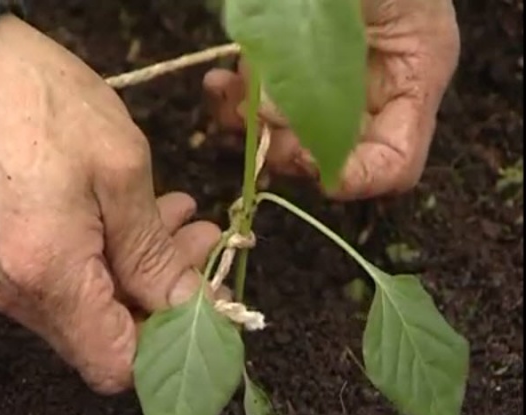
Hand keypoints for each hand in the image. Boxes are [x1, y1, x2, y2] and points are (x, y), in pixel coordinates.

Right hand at [0, 15, 219, 393]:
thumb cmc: (45, 105)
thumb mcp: (121, 172)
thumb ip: (153, 252)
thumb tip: (187, 305)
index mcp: (50, 277)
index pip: (116, 364)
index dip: (170, 346)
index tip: (206, 300)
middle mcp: (22, 294)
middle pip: (111, 337)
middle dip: (167, 296)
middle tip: (205, 245)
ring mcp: (11, 278)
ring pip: (97, 306)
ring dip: (146, 269)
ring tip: (184, 219)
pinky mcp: (11, 257)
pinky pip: (74, 280)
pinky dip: (115, 256)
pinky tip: (145, 214)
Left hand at [204, 0, 459, 199]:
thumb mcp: (380, 1)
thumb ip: (334, 61)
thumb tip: (271, 116)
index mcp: (412, 81)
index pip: (395, 166)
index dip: (353, 178)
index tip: (306, 157)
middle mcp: (371, 96)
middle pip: (331, 160)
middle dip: (287, 148)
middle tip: (259, 116)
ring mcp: (327, 88)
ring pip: (287, 142)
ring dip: (252, 130)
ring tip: (232, 93)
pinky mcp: (289, 75)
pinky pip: (259, 112)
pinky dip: (234, 106)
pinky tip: (220, 82)